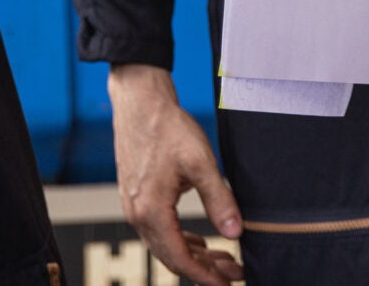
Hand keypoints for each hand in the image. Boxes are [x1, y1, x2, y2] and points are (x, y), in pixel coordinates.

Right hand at [111, 64, 243, 284]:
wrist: (140, 102)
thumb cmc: (168, 127)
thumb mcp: (200, 162)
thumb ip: (219, 199)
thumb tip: (235, 231)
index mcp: (151, 211)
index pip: (179, 258)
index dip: (205, 275)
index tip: (228, 282)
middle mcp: (137, 215)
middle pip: (171, 257)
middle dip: (203, 268)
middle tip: (233, 271)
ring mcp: (133, 206)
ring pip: (164, 245)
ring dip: (193, 254)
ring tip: (222, 257)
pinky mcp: (136, 197)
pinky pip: (158, 231)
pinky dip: (179, 240)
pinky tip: (198, 239)